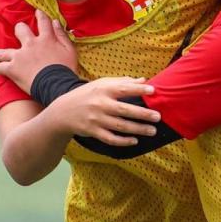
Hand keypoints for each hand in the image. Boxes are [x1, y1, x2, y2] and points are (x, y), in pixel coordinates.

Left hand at [0, 9, 77, 93]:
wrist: (57, 85)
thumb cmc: (66, 69)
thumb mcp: (70, 50)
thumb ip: (62, 35)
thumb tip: (56, 22)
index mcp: (46, 39)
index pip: (43, 22)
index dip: (40, 15)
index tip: (37, 12)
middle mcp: (30, 44)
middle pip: (20, 29)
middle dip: (19, 30)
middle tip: (20, 33)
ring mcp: (19, 56)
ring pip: (1, 51)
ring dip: (0, 54)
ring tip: (0, 57)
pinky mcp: (12, 69)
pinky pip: (0, 67)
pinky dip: (1, 69)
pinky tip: (4, 71)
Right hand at [45, 77, 159, 145]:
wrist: (62, 112)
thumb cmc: (88, 95)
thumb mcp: (102, 84)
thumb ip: (123, 82)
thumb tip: (145, 80)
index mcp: (103, 90)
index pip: (123, 88)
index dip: (138, 89)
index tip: (153, 91)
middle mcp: (100, 104)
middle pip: (124, 110)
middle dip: (142, 114)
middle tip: (158, 117)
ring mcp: (96, 119)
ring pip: (120, 126)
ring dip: (138, 129)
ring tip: (152, 131)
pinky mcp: (93, 132)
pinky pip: (110, 138)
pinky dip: (123, 141)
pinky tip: (135, 140)